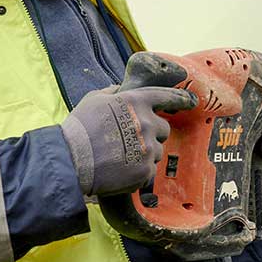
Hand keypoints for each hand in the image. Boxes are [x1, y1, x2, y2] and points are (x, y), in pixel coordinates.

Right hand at [61, 85, 197, 195]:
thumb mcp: (93, 99)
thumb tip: (120, 89)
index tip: (191, 101)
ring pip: (156, 151)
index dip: (181, 99)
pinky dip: (138, 171)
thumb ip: (112, 92)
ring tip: (120, 157)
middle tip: (132, 140)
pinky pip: (149, 170)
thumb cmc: (79, 129)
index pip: (167, 96)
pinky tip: (120, 170)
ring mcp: (147, 148)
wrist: (70, 161)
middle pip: (163, 129)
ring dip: (144, 153)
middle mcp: (146, 123)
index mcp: (136, 102)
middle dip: (152, 133)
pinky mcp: (145, 171)